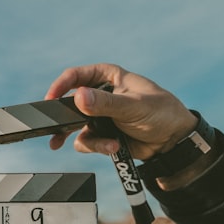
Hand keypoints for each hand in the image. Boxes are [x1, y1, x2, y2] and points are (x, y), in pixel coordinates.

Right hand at [45, 63, 197, 159]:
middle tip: (54, 130)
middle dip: (63, 119)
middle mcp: (100, 95)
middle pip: (70, 104)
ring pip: (75, 127)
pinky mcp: (102, 134)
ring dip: (87, 139)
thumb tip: (79, 97)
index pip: (76, 76)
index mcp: (108, 77)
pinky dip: (98, 147)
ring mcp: (99, 116)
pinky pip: (87, 142)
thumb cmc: (161, 113)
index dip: (60, 86)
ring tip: (105, 145)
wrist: (173, 141)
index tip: (51, 101)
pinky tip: (114, 147)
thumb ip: (106, 103)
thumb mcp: (133, 106)